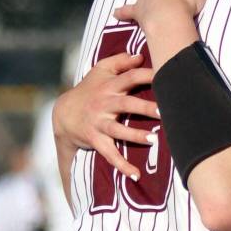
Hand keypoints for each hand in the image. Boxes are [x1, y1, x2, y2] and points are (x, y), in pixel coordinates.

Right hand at [52, 51, 158, 178]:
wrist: (63, 113)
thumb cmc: (89, 89)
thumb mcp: (100, 70)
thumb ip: (120, 61)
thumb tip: (140, 55)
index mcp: (110, 86)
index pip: (130, 77)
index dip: (147, 75)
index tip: (166, 75)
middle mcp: (105, 104)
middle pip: (127, 104)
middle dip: (145, 108)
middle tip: (165, 111)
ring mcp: (99, 123)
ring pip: (118, 130)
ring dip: (135, 135)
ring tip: (154, 140)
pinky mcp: (95, 140)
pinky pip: (109, 154)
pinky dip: (122, 166)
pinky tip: (136, 175)